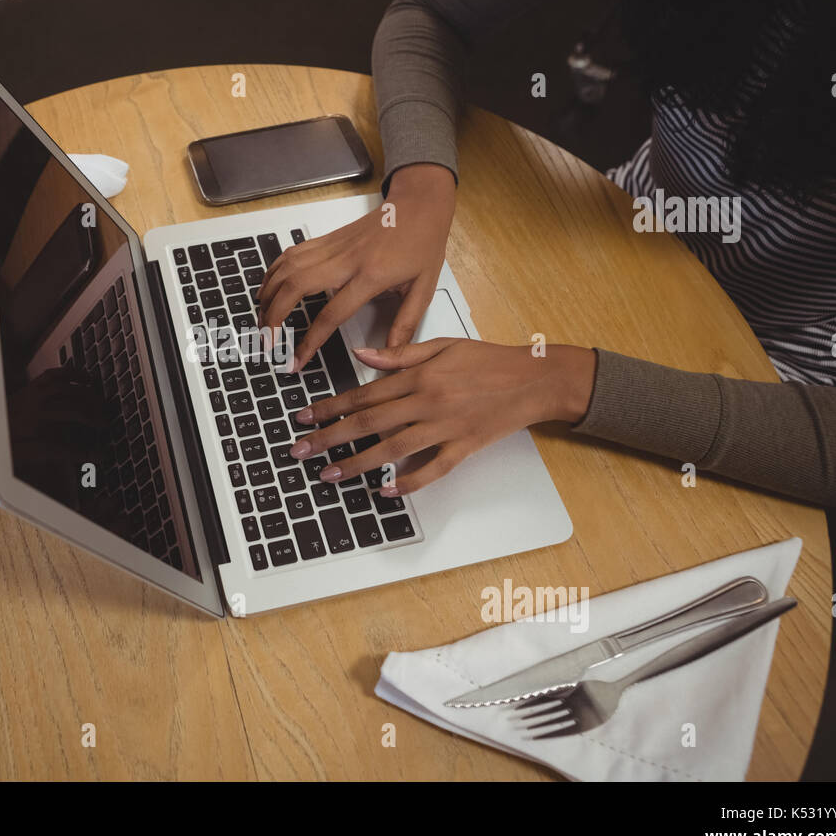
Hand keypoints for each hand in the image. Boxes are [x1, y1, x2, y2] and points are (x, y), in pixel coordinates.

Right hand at [257, 163, 455, 370]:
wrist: (418, 204)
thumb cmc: (422, 245)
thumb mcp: (424, 289)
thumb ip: (405, 325)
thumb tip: (390, 354)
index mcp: (371, 276)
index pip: (330, 314)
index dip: (309, 341)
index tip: (297, 360)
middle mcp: (346, 260)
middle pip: (295, 287)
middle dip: (274, 316)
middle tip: (268, 340)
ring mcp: (333, 247)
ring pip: (287, 268)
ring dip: (269, 294)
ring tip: (262, 319)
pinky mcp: (327, 238)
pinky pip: (291, 254)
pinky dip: (274, 271)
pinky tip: (268, 287)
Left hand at [287, 339, 596, 493]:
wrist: (534, 378)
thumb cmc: (490, 360)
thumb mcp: (443, 345)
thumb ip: (400, 353)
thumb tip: (362, 357)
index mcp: (419, 376)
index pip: (363, 393)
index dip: (330, 406)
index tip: (303, 416)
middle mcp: (427, 402)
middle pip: (369, 423)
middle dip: (330, 437)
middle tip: (301, 449)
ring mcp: (445, 427)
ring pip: (392, 449)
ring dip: (357, 463)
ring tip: (329, 473)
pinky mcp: (464, 447)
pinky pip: (432, 469)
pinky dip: (408, 482)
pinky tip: (385, 490)